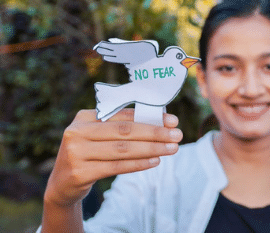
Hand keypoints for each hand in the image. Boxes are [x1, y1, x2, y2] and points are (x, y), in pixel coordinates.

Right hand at [44, 109, 181, 207]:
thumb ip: (122, 127)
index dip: (150, 117)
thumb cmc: (90, 154)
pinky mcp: (80, 173)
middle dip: (155, 133)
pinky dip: (138, 164)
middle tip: (177, 135)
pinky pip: (116, 167)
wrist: (62, 183)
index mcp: (84, 117)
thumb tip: (162, 122)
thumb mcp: (99, 136)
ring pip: (123, 149)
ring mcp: (76, 153)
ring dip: (152, 148)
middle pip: (125, 131)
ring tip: (172, 149)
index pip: (123, 115)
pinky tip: (155, 161)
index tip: (173, 121)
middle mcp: (77, 132)